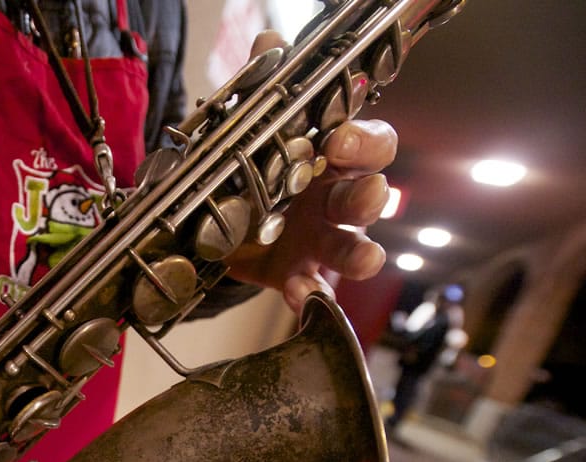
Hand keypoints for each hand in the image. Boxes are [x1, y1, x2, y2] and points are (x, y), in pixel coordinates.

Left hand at [225, 31, 398, 311]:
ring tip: (363, 260)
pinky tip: (301, 293)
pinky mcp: (300, 273)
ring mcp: (321, 239)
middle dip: (370, 196)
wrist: (215, 225)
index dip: (362, 142)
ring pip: (355, 246)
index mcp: (329, 157)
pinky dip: (309, 291)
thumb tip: (268, 43)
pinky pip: (313, 286)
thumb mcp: (252, 131)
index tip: (341, 141)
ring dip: (361, 254)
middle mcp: (334, 197)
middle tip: (363, 196)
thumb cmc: (251, 171)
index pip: (368, 144)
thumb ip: (262, 91)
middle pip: (371, 194)